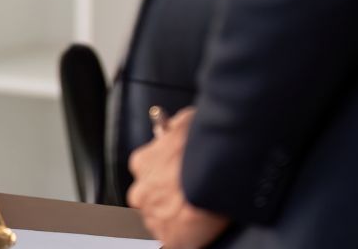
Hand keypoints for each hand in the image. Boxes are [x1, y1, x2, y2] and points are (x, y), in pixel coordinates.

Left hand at [128, 108, 228, 248]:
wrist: (216, 169)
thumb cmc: (201, 142)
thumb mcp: (185, 121)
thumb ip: (174, 128)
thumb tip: (176, 125)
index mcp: (142, 163)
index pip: (147, 173)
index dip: (165, 176)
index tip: (179, 178)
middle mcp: (141, 192)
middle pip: (150, 200)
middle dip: (167, 201)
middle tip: (190, 198)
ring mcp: (154, 218)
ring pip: (160, 223)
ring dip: (175, 221)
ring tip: (199, 215)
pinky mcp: (170, 239)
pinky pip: (173, 242)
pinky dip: (185, 239)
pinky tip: (196, 234)